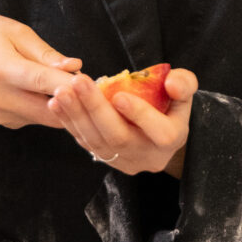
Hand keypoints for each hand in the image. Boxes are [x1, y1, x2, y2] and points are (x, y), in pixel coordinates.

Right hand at [0, 12, 81, 128]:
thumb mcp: (16, 32)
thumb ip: (46, 53)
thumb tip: (74, 66)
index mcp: (2, 69)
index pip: (45, 83)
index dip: (73, 85)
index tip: (94, 82)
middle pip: (50, 111)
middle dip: (75, 101)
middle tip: (91, 85)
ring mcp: (0, 113)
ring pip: (46, 118)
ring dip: (64, 106)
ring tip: (74, 85)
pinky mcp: (3, 121)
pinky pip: (36, 118)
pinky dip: (49, 108)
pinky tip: (52, 92)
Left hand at [48, 68, 196, 177]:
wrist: (159, 136)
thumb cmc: (171, 107)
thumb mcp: (185, 94)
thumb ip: (184, 84)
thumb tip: (172, 82)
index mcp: (170, 139)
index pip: (158, 131)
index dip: (139, 114)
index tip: (119, 95)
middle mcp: (145, 155)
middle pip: (118, 136)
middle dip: (96, 108)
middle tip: (79, 82)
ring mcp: (121, 160)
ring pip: (96, 141)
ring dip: (76, 114)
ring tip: (61, 91)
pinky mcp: (103, 157)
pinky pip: (84, 141)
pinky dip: (68, 121)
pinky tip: (56, 103)